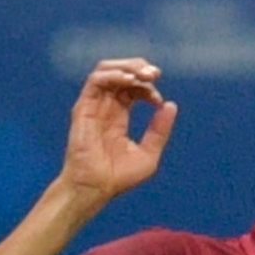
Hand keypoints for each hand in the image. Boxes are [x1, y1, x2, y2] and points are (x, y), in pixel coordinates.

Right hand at [57, 58, 177, 204]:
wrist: (96, 187)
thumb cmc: (118, 176)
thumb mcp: (149, 153)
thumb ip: (159, 130)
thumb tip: (170, 105)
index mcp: (119, 115)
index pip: (133, 89)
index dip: (147, 88)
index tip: (158, 101)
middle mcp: (105, 107)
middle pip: (120, 73)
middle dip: (139, 68)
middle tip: (155, 73)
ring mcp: (93, 105)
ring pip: (106, 70)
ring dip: (127, 67)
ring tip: (143, 74)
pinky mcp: (84, 108)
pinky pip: (95, 81)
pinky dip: (113, 75)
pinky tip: (129, 80)